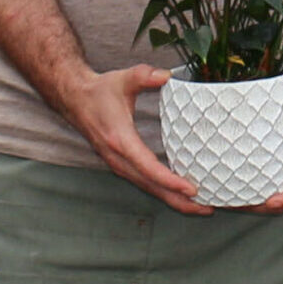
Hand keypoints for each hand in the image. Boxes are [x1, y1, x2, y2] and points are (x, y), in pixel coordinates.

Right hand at [61, 64, 210, 214]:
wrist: (75, 99)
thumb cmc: (100, 91)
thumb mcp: (123, 79)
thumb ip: (144, 75)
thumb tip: (166, 76)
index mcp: (121, 140)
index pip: (148, 168)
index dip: (170, 181)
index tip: (192, 189)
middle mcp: (119, 158)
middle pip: (152, 186)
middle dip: (179, 200)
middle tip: (207, 208)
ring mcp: (119, 165)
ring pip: (148, 189)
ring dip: (174, 200)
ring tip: (201, 208)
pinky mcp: (121, 165)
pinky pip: (145, 183)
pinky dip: (163, 191)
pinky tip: (180, 195)